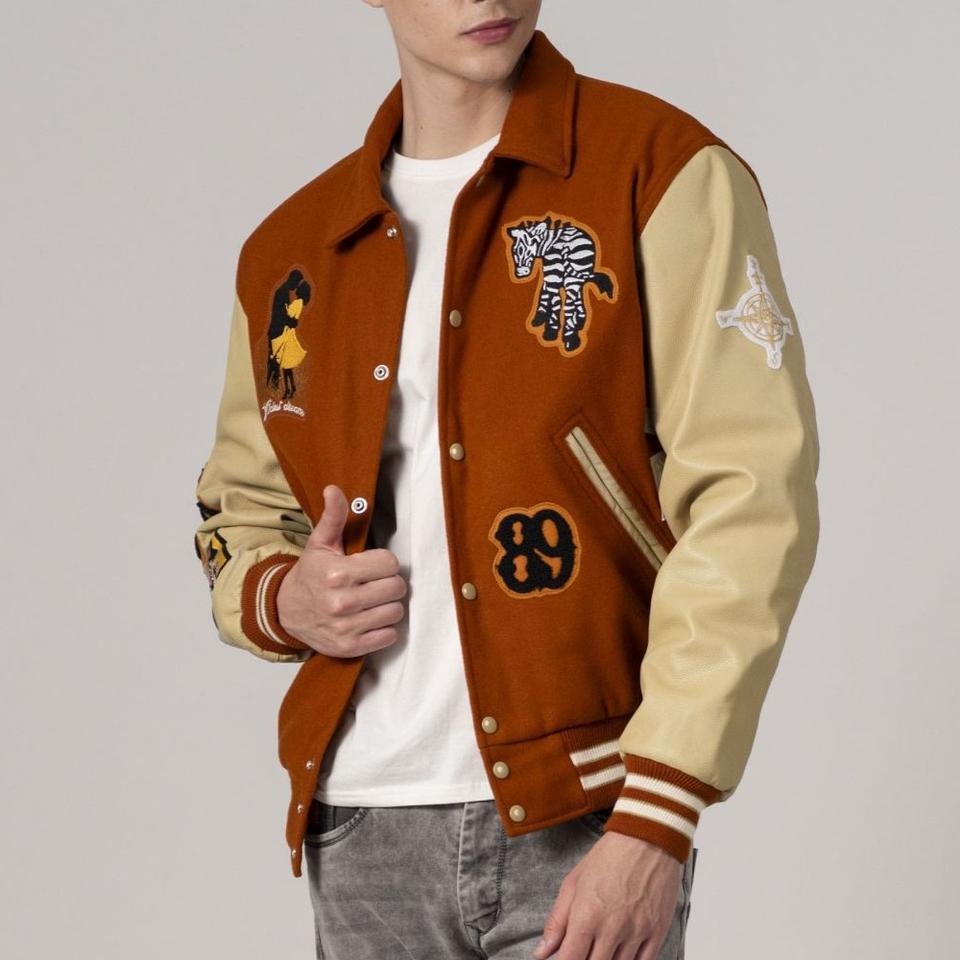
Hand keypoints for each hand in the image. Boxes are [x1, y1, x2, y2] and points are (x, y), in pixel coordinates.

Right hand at [276, 484, 406, 655]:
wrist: (285, 611)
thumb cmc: (310, 575)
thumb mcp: (320, 544)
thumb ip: (334, 517)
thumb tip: (334, 489)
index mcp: (338, 573)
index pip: (390, 563)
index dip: (384, 563)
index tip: (372, 565)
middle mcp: (342, 602)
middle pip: (397, 587)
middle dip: (389, 583)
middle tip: (374, 583)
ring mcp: (346, 627)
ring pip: (396, 612)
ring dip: (388, 606)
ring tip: (372, 601)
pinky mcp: (350, 647)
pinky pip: (389, 636)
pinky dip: (384, 629)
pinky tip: (370, 619)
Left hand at [532, 832, 682, 959]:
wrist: (647, 839)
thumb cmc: (608, 857)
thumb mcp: (573, 883)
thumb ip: (556, 921)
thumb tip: (542, 953)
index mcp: (586, 915)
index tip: (565, 958)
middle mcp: (612, 928)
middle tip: (583, 949)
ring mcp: (637, 932)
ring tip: (601, 947)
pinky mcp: (657, 932)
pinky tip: (620, 954)